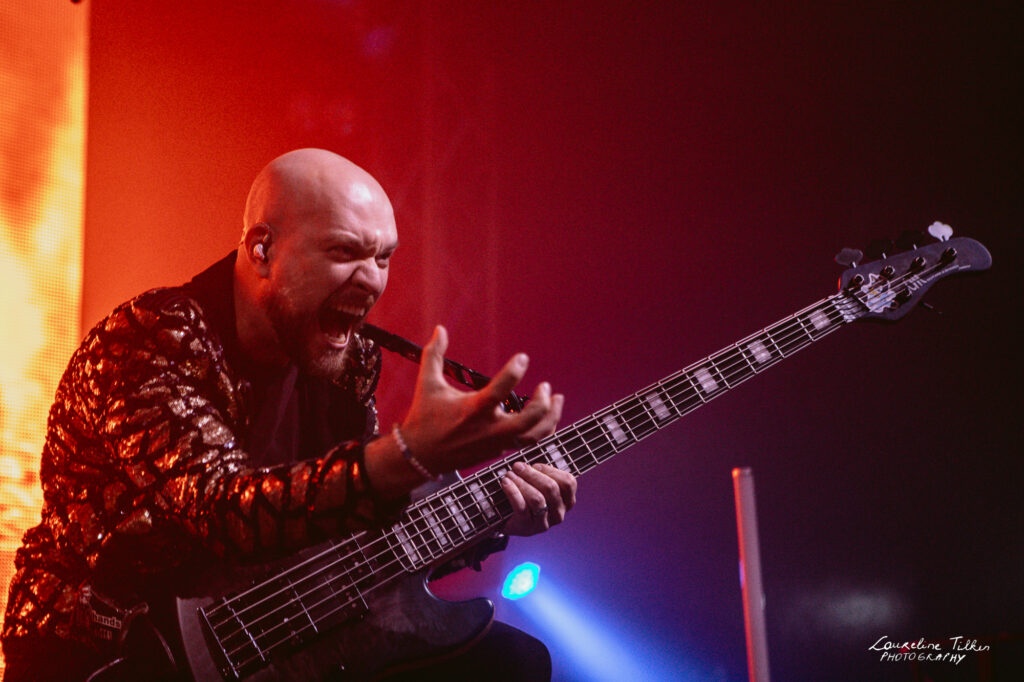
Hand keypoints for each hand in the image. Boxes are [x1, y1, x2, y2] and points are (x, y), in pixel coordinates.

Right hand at [399, 326, 563, 473]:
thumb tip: (440, 328)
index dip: (514, 372)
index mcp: (471, 410)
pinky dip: (539, 429)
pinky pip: (526, 442)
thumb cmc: (424, 417)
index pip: (499, 391)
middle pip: (527, 422)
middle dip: (542, 404)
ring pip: (533, 436)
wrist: (419, 456)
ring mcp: (495, 443)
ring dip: (550, 418)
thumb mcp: (427, 384)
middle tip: (546, 387)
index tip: (523, 358)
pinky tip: (545, 415)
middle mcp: (487, 429)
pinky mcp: (497, 451)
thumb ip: (434, 354)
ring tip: (558, 400)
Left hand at [501, 462, 576, 535]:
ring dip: (521, 482)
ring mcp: (544, 523)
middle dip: (532, 474)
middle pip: (551, 488)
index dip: (550, 470)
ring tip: (509, 475)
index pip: (567, 482)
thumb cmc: (526, 497)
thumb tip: (527, 458)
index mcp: (567, 501)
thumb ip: (540, 472)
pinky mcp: (527, 527)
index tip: (535, 465)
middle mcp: (559, 514)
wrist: (509, 521)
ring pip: (537, 498)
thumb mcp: (538, 485)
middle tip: (517, 466)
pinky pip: (522, 507)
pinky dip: (513, 492)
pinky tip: (506, 483)